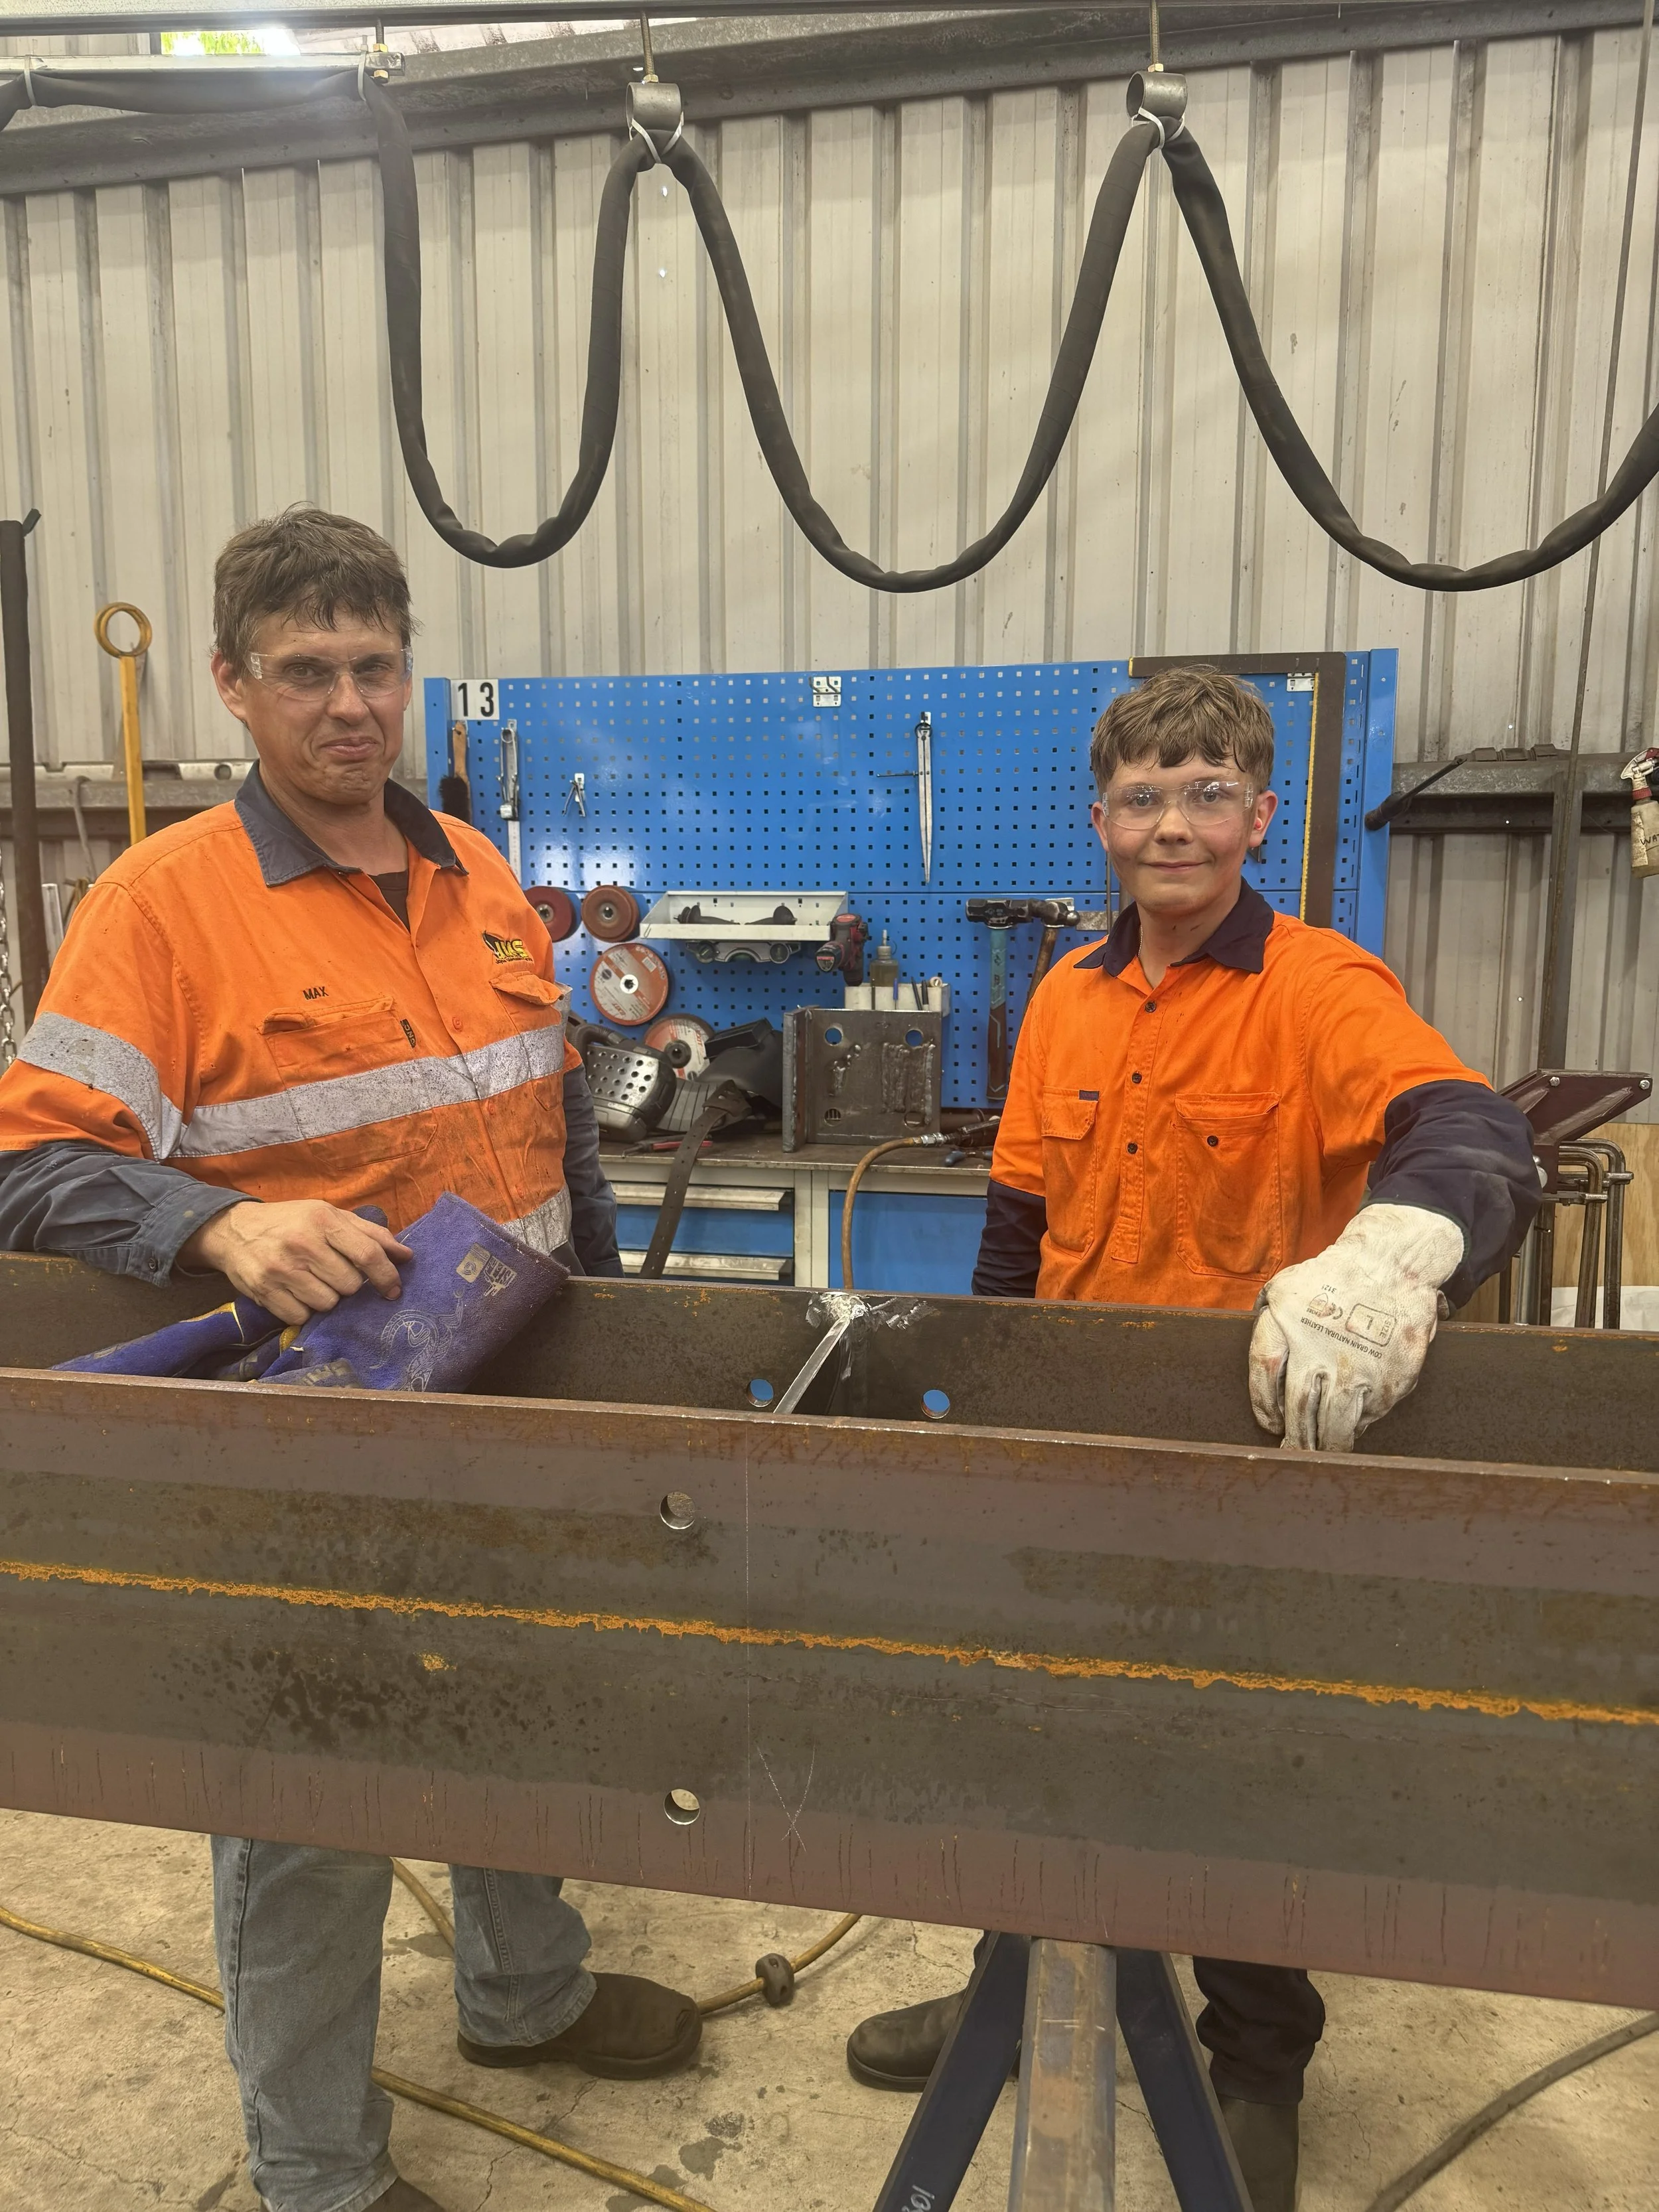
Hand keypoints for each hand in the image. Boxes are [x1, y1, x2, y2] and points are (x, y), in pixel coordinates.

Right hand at [179, 1200, 411, 1325]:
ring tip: (314, 1282)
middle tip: (335, 1275)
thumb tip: (407, 1256)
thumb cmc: (291, 1222)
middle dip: (349, 1285)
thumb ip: (370, 1234)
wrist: (234, 1230)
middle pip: (349, 1285)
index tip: (393, 1290)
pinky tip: (296, 1293)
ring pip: (327, 1304)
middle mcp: (302, 1244)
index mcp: (322, 1220)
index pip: (367, 1255)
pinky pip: (301, 1317)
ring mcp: (281, 1270)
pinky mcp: (264, 1292)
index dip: (386, 1276)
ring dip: (327, 1299)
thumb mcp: (329, 1215)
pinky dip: (304, 1310)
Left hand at [1248, 1204, 1463, 1451]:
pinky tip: (1353, 1423)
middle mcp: (1321, 1352)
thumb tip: (1260, 1367)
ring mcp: (1358, 1370)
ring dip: (1326, 1445)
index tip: (1270, 1424)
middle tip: (1292, 1453)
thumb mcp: (1285, 1289)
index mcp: (1288, 1326)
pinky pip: (1369, 1417)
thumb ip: (1265, 1323)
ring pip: (1335, 1426)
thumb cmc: (1333, 1279)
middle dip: (1294, 1440)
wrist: (1392, 1266)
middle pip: (1298, 1411)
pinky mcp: (1389, 1382)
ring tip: (1322, 1453)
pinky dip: (1359, 1424)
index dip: (1263, 1405)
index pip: (1264, 1375)